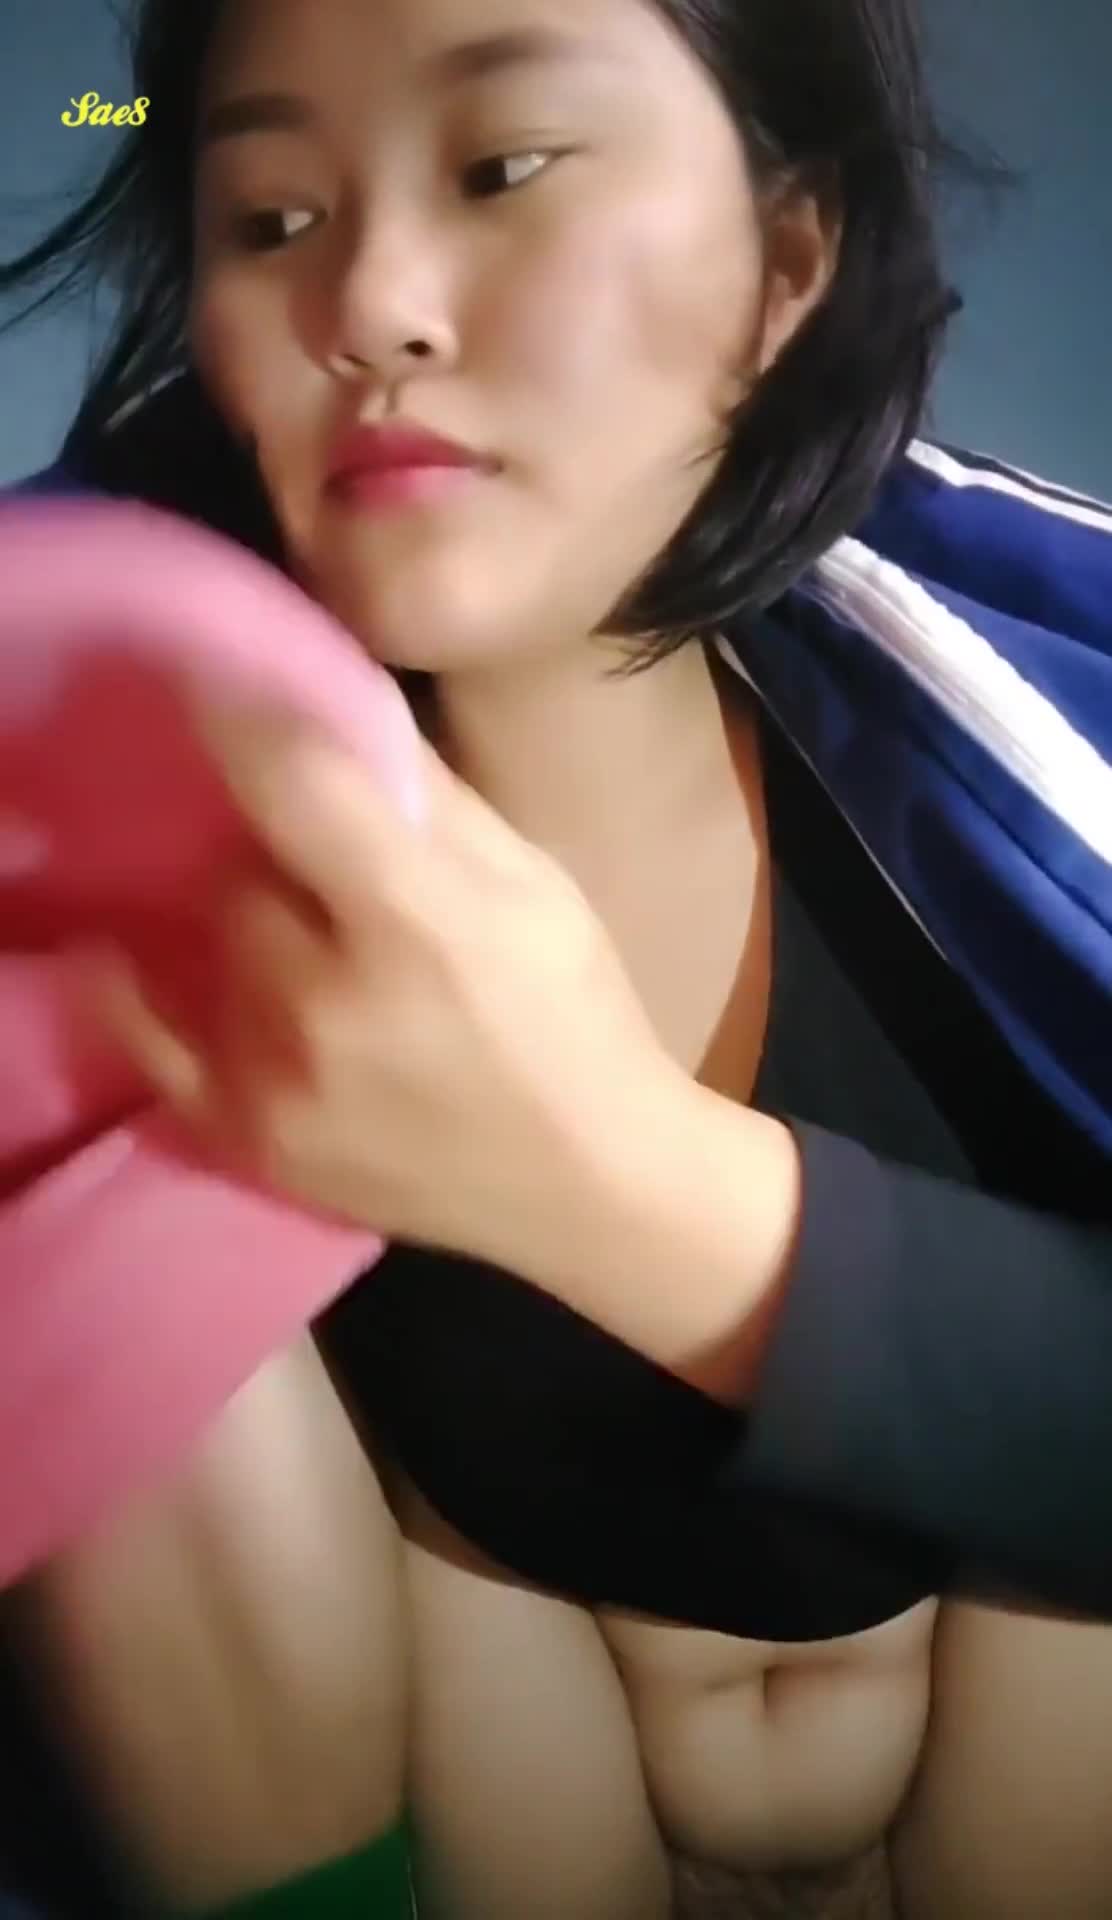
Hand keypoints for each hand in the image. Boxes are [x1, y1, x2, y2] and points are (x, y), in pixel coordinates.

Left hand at [91, 700, 681, 1285]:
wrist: (586, 1183)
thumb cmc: (574, 1015)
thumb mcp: (535, 883)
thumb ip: (433, 798)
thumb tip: (339, 706)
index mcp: (418, 920)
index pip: (289, 782)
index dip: (239, 715)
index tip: (210, 671)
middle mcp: (328, 999)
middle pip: (241, 873)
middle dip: (281, 858)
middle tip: (331, 876)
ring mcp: (276, 1079)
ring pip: (211, 944)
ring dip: (248, 929)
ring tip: (311, 951)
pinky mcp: (248, 1140)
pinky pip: (150, 1038)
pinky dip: (137, 990)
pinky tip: (125, 954)